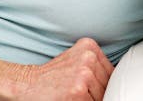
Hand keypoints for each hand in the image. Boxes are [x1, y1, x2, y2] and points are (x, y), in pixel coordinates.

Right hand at [0, 37, 114, 100]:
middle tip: (80, 93)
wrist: (26, 85)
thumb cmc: (51, 76)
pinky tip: (72, 99)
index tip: (93, 88)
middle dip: (98, 93)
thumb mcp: (76, 60)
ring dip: (91, 99)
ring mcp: (84, 75)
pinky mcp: (78, 92)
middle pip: (108, 84)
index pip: (111, 71)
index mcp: (89, 47)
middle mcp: (88, 58)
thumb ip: (96, 66)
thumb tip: (116, 82)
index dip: (104, 84)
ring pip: (102, 96)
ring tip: (74, 95)